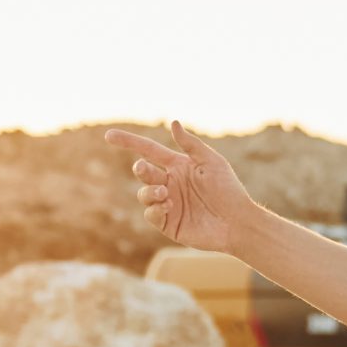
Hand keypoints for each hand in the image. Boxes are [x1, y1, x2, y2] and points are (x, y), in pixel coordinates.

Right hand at [101, 121, 255, 252]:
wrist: (238, 222)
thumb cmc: (228, 189)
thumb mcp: (211, 161)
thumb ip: (190, 144)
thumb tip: (173, 122)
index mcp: (177, 166)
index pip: (147, 151)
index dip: (128, 142)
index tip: (108, 135)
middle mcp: (169, 183)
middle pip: (144, 172)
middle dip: (141, 170)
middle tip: (144, 168)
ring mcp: (167, 204)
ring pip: (144, 194)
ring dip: (149, 191)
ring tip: (165, 192)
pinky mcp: (169, 224)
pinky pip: (151, 214)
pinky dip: (154, 209)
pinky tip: (168, 206)